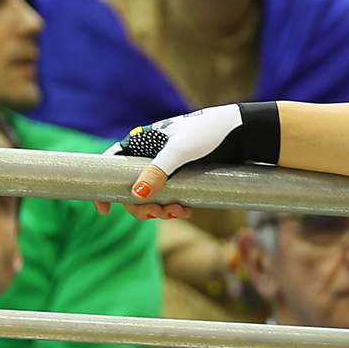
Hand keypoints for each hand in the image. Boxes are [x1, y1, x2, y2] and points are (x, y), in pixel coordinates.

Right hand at [96, 103, 258, 218]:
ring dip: (160, 209)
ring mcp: (168, 169)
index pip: (112, 164)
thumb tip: (136, 195)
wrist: (244, 133)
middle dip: (141, 205)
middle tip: (158, 214)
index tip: (104, 210)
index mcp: (143, 143)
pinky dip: (174, 207)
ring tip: (180, 212)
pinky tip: (187, 210)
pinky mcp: (184, 178)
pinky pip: (170, 198)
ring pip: (151, 196)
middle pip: (131, 188)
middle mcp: (152, 156)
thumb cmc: (210, 133)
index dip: (103, 187)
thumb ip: (157, 171)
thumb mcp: (181, 151)